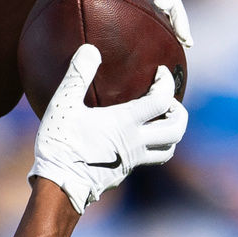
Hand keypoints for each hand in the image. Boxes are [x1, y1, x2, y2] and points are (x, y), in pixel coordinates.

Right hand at [29, 44, 187, 213]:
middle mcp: (136, 143)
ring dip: (170, 133)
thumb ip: (77, 76)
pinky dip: (152, 146)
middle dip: (179, 112)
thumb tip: (90, 49)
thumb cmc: (60, 145)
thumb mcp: (63, 105)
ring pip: (168, 149)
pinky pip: (148, 158)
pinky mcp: (123, 172)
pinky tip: (133, 139)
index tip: (161, 72)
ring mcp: (132, 161)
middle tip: (168, 99)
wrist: (58, 187)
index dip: (166, 83)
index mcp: (125, 123)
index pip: (161, 101)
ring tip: (158, 120)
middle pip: (176, 129)